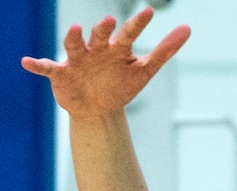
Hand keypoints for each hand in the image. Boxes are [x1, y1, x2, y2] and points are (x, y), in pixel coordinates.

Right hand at [21, 7, 189, 121]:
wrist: (98, 110)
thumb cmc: (121, 85)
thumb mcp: (144, 71)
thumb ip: (165, 50)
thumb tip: (188, 29)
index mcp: (117, 48)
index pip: (129, 34)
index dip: (138, 24)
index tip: (150, 13)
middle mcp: (96, 49)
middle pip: (100, 35)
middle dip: (103, 29)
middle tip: (109, 22)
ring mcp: (77, 59)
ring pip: (74, 44)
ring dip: (73, 38)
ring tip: (75, 31)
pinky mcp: (61, 74)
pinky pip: (47, 68)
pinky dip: (37, 65)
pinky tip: (27, 62)